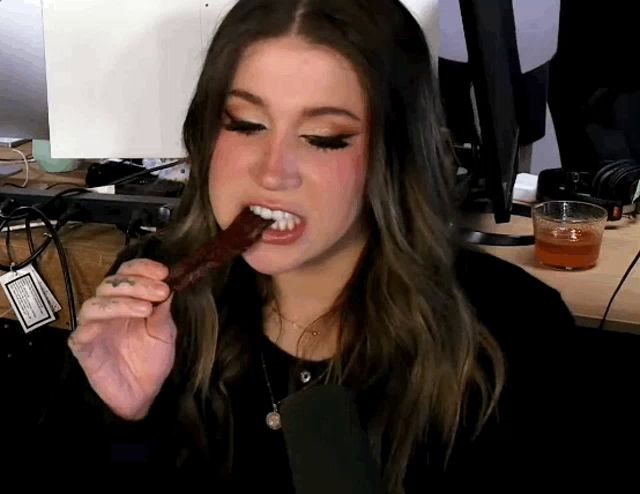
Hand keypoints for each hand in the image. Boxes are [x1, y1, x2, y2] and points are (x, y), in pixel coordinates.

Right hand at [68, 258, 175, 419]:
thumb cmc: (151, 361)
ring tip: (147, 308)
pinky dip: (101, 320)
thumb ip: (163, 311)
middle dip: (137, 283)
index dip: (143, 268)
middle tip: (160, 290)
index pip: (128, 273)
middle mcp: (108, 309)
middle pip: (111, 283)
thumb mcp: (164, 333)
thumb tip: (168, 287)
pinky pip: (83, 328)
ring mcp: (93, 326)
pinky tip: (121, 323)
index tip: (164, 272)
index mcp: (128, 301)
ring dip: (122, 300)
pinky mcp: (82, 345)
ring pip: (96, 302)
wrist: (143, 394)